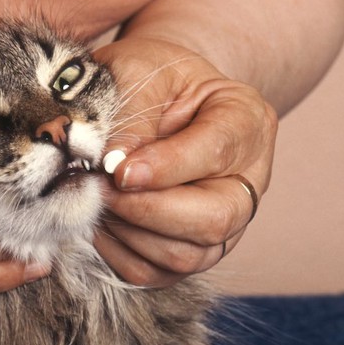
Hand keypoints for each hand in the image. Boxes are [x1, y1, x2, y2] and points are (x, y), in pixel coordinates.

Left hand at [93, 37, 277, 285]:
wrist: (155, 97)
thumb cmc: (150, 78)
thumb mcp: (141, 71)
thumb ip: (132, 114)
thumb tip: (111, 165)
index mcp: (246, 121)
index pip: (215, 153)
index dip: (163, 167)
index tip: (116, 168)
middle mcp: (247, 180)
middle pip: (214, 220)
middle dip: (146, 209)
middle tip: (101, 187)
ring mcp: (225, 222)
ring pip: (184, 255)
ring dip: (128, 231)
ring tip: (95, 197)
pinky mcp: (191, 250)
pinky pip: (155, 273)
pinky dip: (118, 252)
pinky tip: (100, 219)